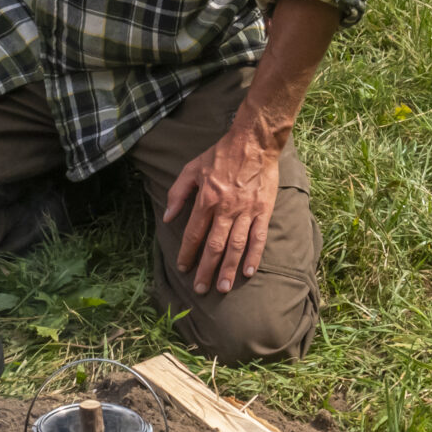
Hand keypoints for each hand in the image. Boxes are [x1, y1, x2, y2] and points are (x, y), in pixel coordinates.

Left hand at [163, 128, 280, 294]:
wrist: (254, 143)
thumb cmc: (220, 154)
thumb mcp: (191, 168)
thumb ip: (178, 193)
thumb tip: (168, 217)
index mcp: (207, 198)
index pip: (194, 232)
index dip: (187, 252)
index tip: (183, 267)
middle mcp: (226, 208)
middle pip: (214, 245)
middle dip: (206, 269)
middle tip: (200, 289)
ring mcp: (246, 211)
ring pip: (236, 246)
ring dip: (228, 268)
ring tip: (222, 287)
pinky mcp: (263, 210)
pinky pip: (258, 237)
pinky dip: (254, 256)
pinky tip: (248, 272)